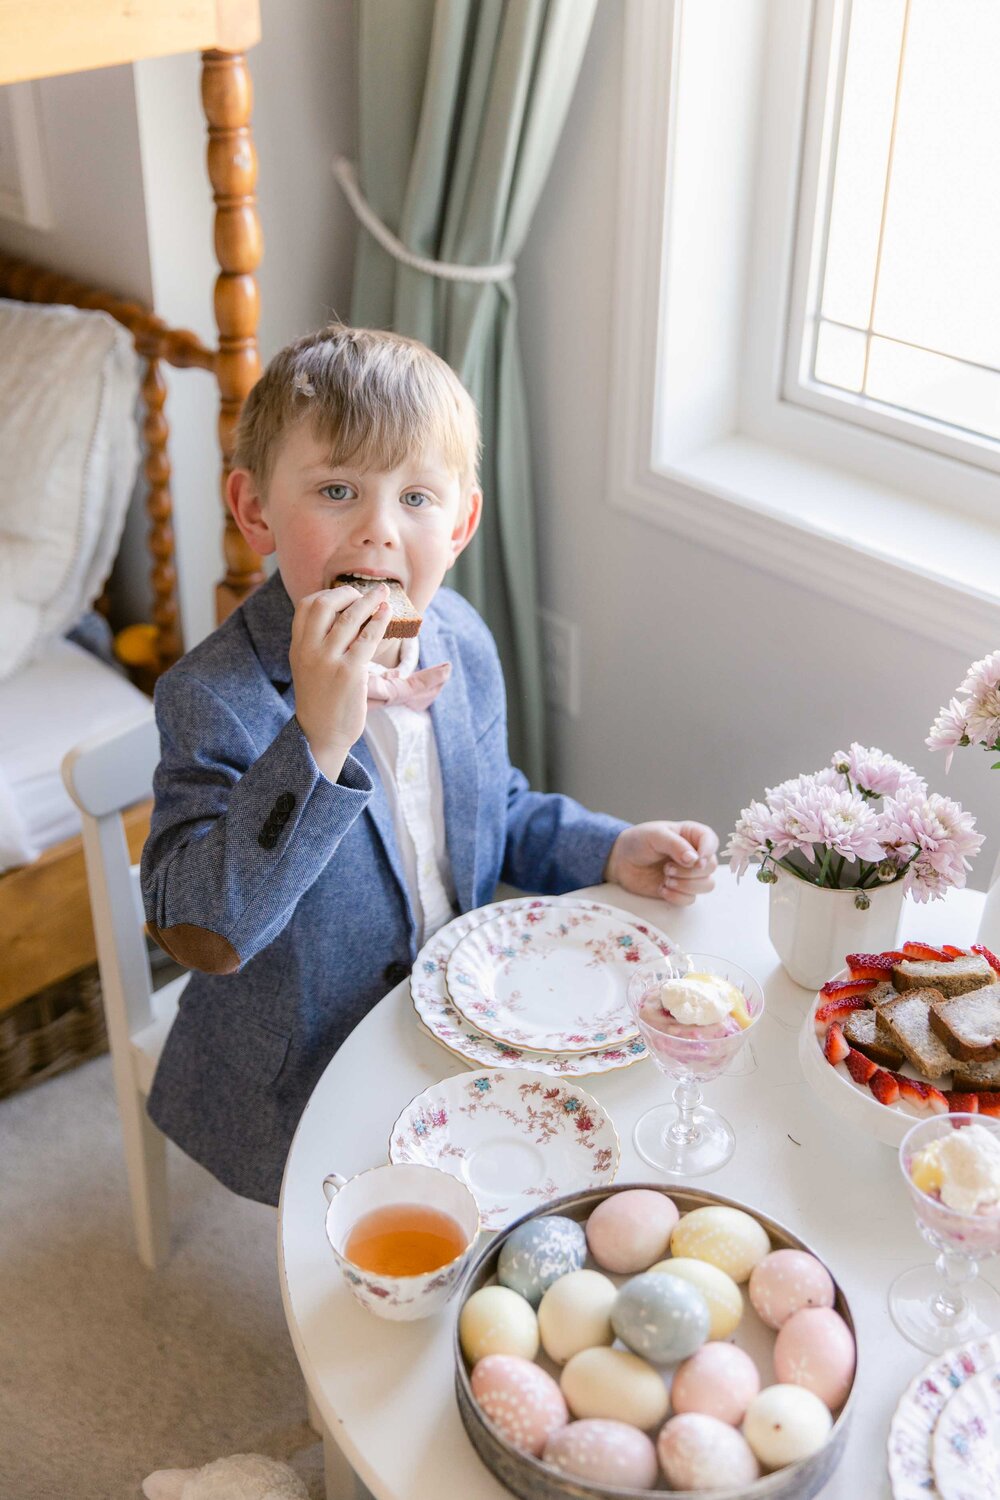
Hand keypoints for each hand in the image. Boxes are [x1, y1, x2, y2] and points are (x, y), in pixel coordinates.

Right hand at [290, 583, 389, 780]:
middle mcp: (309, 651)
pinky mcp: (349, 673)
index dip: (328, 594)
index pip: (306, 606)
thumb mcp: (309, 667)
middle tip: (365, 593)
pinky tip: (387, 614)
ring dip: (369, 601)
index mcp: (298, 647)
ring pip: (349, 618)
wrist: (321, 733)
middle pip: (325, 604)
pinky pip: (367, 638)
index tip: (345, 595)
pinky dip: (380, 621)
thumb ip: (317, 644)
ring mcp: (328, 661)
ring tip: (383, 594)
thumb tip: (340, 618)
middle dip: (348, 592)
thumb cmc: (321, 700)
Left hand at [604, 821, 718, 905]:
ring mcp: (689, 874)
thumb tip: (695, 859)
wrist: (621, 861)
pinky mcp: (681, 890)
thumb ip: (676, 845)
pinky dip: (677, 896)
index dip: (708, 851)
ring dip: (687, 885)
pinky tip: (662, 888)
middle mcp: (695, 855)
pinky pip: (691, 899)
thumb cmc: (639, 841)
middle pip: (711, 867)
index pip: (711, 841)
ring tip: (666, 879)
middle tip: (667, 869)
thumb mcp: (655, 835)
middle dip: (690, 871)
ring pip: (707, 885)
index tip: (696, 860)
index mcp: (692, 835)